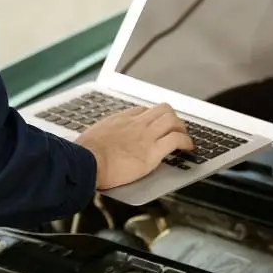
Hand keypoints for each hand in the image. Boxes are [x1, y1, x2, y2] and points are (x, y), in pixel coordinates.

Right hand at [75, 103, 193, 189]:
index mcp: (119, 120)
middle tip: (176, 127)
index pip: (142, 110)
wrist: (85, 162)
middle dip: (172, 117)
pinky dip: (186, 142)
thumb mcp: (90, 138)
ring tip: (185, 137)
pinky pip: (176, 140)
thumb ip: (99, 139)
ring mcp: (145, 136)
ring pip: (172, 120)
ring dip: (182, 128)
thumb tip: (93, 146)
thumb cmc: (83, 155)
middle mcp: (135, 124)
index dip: (152, 116)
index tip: (155, 124)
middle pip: (162, 109)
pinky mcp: (152, 152)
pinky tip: (189, 148)